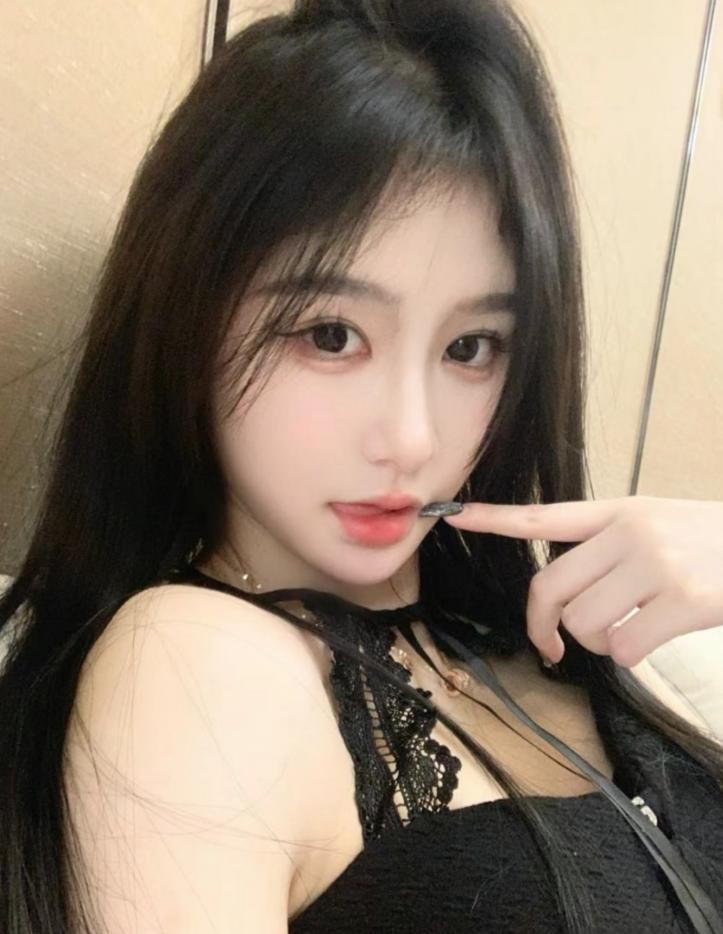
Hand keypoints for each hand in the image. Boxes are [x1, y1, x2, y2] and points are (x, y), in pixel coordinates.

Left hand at [443, 495, 722, 666]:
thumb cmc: (710, 544)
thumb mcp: (657, 524)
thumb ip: (609, 545)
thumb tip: (564, 597)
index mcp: (619, 512)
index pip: (544, 515)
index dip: (495, 518)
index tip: (453, 516)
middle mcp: (630, 533)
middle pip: (551, 589)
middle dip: (548, 626)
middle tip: (556, 646)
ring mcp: (656, 565)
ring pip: (585, 624)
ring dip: (597, 643)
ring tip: (627, 630)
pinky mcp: (683, 601)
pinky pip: (624, 648)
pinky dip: (630, 656)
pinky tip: (655, 639)